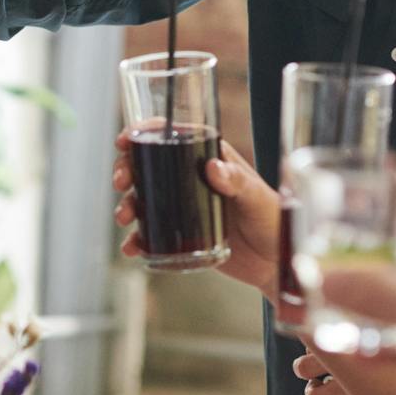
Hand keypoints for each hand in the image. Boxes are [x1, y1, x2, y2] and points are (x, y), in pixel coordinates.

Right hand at [113, 134, 280, 294]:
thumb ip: (237, 181)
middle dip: (126, 169)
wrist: (274, 261)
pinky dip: (136, 239)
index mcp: (209, 159)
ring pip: (144, 198)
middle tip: (121, 181)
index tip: (125, 139)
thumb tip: (213, 166)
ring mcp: (183, 206)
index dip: (144, 133)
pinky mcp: (180, 233)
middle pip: (149, 165)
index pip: (172, 136)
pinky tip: (132, 246)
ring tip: (125, 216)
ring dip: (127, 204)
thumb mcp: (257, 197)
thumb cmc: (273, 221)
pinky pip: (151, 233)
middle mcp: (191, 179)